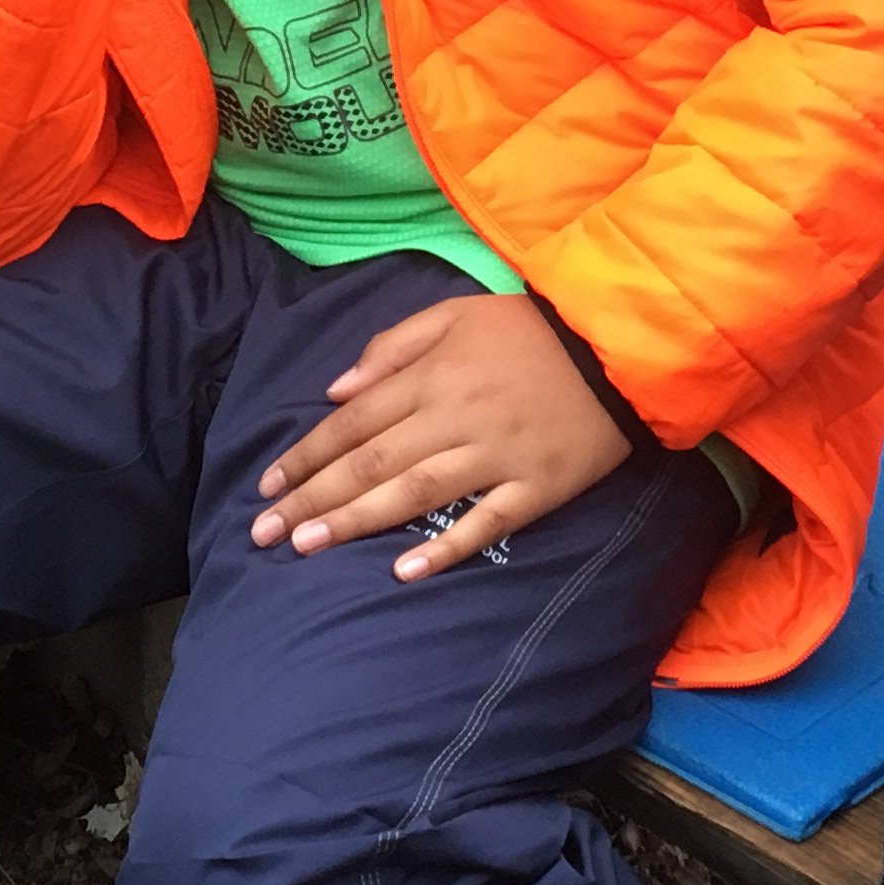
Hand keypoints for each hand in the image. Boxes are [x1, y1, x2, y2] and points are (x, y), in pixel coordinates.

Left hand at [250, 293, 637, 581]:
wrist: (618, 346)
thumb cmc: (531, 330)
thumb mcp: (458, 313)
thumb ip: (394, 345)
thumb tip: (337, 391)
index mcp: (432, 375)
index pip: (353, 422)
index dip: (307, 456)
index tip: (267, 489)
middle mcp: (454, 417)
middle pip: (371, 463)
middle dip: (313, 500)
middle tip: (265, 536)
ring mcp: (496, 456)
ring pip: (414, 494)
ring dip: (357, 522)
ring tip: (308, 549)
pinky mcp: (536, 487)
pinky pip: (485, 523)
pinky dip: (445, 548)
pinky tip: (403, 571)